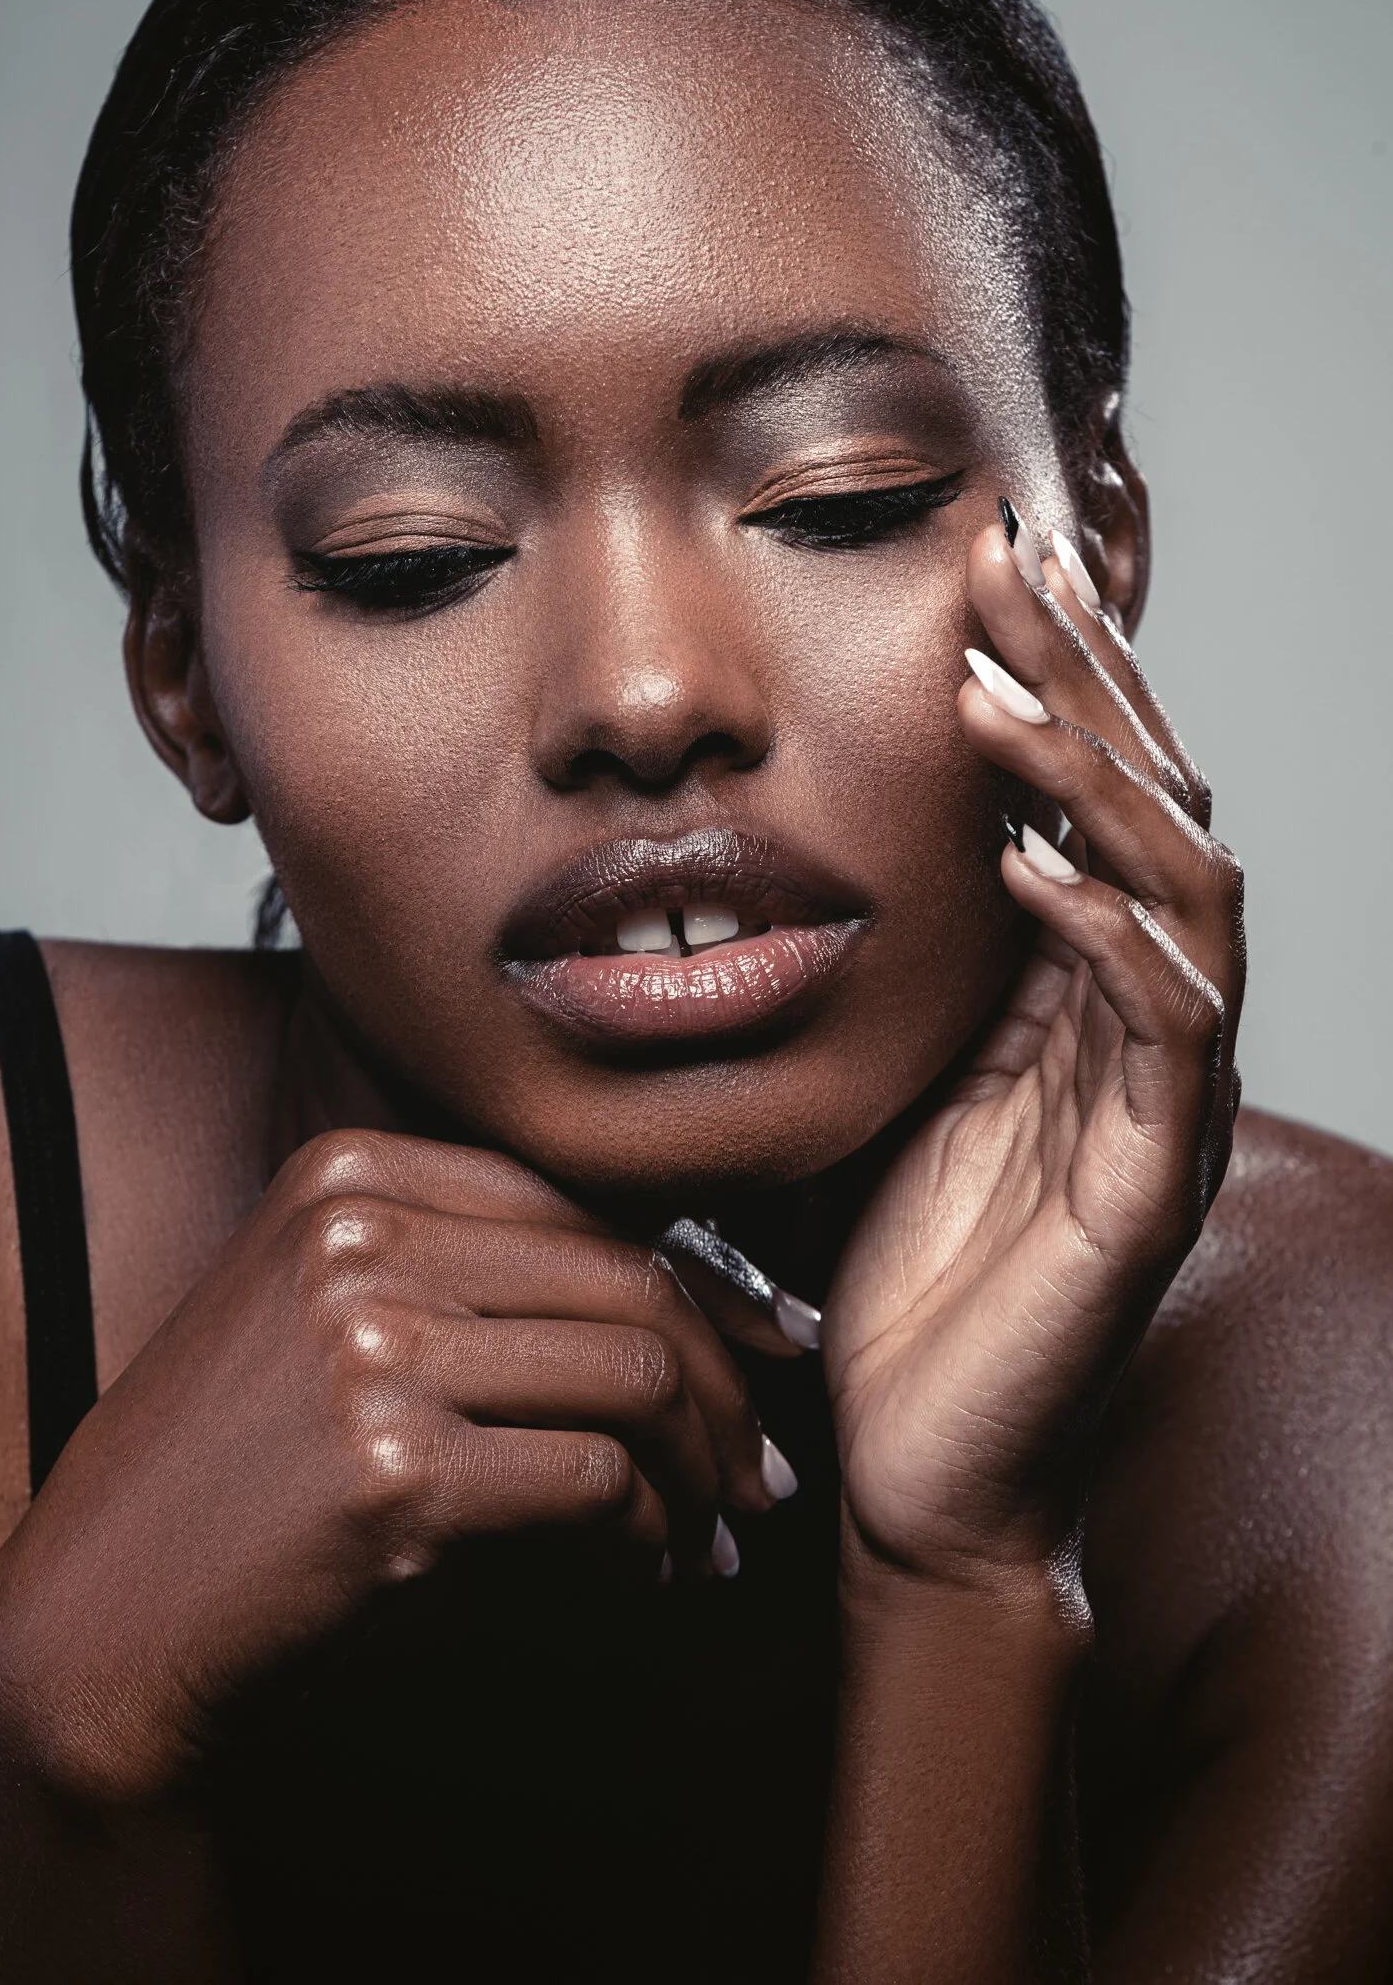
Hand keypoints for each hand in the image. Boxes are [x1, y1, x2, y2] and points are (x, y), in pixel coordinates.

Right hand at [0, 1131, 805, 1804]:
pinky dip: (648, 1533)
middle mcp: (359, 1236)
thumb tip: (693, 1285)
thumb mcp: (326, 1313)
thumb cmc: (235, 1473)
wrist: (104, 1615)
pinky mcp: (395, 1470)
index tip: (767, 1345)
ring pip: (636, 1373)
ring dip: (700, 1468)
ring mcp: (371, 1346)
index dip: (702, 1278)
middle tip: (758, 1469)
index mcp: (346, 1172)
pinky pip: (597, 1481)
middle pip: (629, 1277)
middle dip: (728, 1381)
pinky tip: (643, 1568)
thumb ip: (469, 1271)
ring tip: (711, 1530)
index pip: (580, 1203)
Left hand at [824, 506, 1243, 1584]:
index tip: (982, 556)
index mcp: (1082, 989)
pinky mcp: (1149, 1188)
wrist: (918, 1467)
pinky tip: (1033, 868)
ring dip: (1091, 783)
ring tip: (991, 695)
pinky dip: (1107, 937)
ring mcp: (1158, 1101)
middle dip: (1083, 677)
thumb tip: (843, 833)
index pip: (1096, 794)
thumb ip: (907, 966)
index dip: (1057, 671)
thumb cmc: (901, 1277)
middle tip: (1002, 563)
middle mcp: (1143, 1023)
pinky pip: (1165, 1035)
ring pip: (1181, 895)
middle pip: (1155, 806)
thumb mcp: (889, 1076)